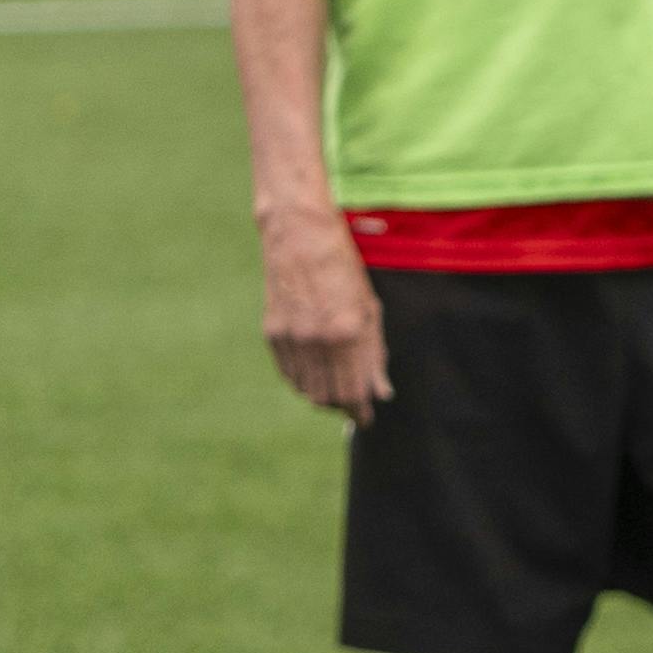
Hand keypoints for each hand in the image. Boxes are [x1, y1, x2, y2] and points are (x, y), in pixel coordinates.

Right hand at [258, 196, 389, 417]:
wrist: (299, 234)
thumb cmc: (342, 266)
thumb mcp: (369, 307)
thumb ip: (375, 354)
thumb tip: (381, 392)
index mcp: (346, 332)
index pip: (352, 391)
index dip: (360, 410)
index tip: (366, 418)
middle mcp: (316, 340)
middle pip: (327, 397)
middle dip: (342, 405)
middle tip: (354, 402)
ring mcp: (290, 337)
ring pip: (305, 389)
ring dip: (323, 395)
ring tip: (336, 387)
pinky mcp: (272, 332)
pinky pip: (288, 373)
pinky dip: (303, 381)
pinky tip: (315, 373)